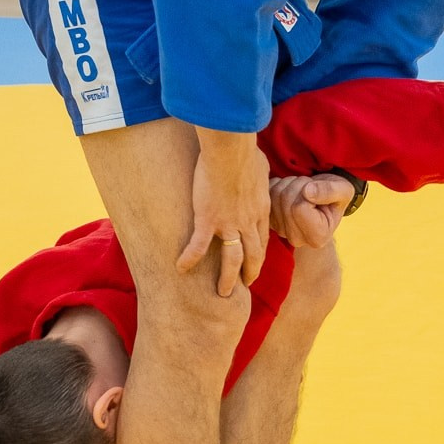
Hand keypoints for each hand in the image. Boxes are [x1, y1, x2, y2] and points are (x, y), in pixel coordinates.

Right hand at [175, 127, 270, 295]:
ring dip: (228, 278)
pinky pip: (199, 246)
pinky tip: (181, 268)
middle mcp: (248, 221)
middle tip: (246, 284)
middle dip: (250, 272)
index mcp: (260, 209)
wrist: (231, 149)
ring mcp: (229, 223)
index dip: (259, 253)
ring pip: (233, 259)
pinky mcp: (208, 220)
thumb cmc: (245, 151)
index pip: (262, 238)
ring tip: (224, 293)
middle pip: (253, 255)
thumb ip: (259, 173)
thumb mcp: (261, 165)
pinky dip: (190, 259)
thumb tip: (257, 168)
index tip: (255, 262)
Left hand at [270, 174, 355, 249]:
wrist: (326, 200)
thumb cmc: (337, 196)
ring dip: (288, 183)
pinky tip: (291, 190)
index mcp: (317, 237)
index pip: (298, 209)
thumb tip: (307, 192)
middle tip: (310, 186)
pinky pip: (267, 193)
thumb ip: (330, 191)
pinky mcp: (269, 219)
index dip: (307, 191)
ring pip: (274, 195)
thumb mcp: (343, 190)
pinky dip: (278, 184)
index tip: (318, 191)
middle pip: (284, 201)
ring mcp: (280, 230)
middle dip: (297, 184)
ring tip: (303, 189)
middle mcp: (296, 238)